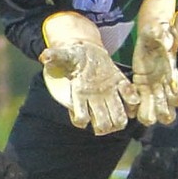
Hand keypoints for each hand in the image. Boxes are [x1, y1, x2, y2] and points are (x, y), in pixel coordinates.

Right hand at [39, 12, 133, 135]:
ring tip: (121, 113)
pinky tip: (131, 97)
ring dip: (120, 119)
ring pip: (118, 118)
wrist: (86, 52)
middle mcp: (95, 100)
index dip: (82, 120)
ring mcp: (109, 95)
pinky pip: (130, 99)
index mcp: (79, 95)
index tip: (83, 115)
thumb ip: (53, 56)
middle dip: (105, 126)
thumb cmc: (72, 56)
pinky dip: (133, 101)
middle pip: (102, 124)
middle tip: (108, 121)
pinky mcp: (121, 86)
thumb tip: (44, 56)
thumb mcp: (62, 55)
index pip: (80, 118)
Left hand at [130, 0, 177, 125]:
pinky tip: (129, 106)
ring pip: (154, 111)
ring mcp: (152, 88)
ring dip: (147, 114)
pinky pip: (139, 103)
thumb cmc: (158, 32)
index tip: (164, 94)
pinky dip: (134, 107)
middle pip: (167, 111)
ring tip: (138, 111)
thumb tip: (167, 42)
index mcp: (171, 75)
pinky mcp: (140, 86)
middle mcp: (164, 86)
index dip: (173, 99)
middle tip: (148, 110)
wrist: (151, 34)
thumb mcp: (162, 31)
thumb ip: (165, 37)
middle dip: (160, 113)